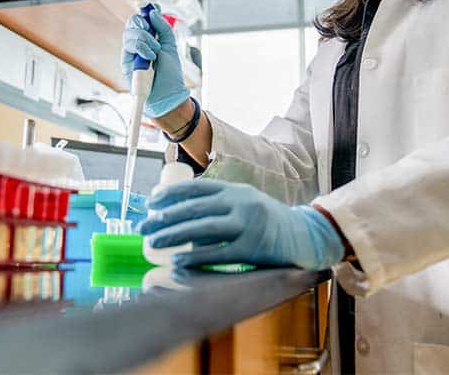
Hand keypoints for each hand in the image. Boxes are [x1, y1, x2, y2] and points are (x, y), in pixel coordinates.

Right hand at [121, 7, 189, 117]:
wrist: (167, 94)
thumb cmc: (170, 75)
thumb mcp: (171, 47)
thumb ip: (163, 28)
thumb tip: (153, 12)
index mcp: (150, 39)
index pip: (143, 19)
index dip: (146, 11)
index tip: (153, 7)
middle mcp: (139, 44)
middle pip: (133, 23)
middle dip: (145, 26)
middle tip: (155, 38)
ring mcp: (131, 53)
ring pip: (130, 33)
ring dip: (145, 40)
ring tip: (155, 53)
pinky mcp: (126, 62)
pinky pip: (129, 45)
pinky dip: (141, 48)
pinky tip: (149, 58)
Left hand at [138, 179, 344, 270]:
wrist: (305, 235)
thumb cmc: (267, 221)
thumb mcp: (245, 202)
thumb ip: (220, 204)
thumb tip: (180, 214)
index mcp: (236, 190)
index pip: (197, 188)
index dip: (171, 194)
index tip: (150, 203)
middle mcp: (240, 203)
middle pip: (195, 208)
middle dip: (165, 218)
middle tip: (143, 228)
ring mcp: (248, 225)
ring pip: (203, 228)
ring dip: (174, 236)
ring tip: (154, 243)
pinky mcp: (253, 248)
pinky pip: (219, 254)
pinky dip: (196, 257)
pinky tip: (178, 262)